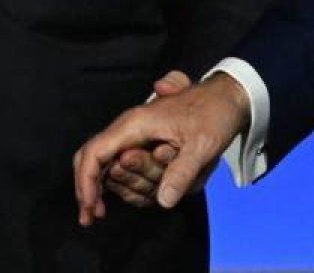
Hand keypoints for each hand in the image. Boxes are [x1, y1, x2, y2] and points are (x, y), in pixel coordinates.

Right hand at [73, 71, 249, 224]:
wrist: (227, 96)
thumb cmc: (214, 114)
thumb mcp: (203, 144)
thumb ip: (181, 171)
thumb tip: (163, 201)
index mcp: (135, 125)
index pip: (94, 153)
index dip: (86, 183)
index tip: (90, 210)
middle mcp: (129, 130)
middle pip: (93, 161)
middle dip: (91, 190)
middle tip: (95, 216)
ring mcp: (136, 137)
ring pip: (114, 170)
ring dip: (131, 186)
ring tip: (164, 184)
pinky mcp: (145, 144)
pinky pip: (130, 170)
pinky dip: (138, 185)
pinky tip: (159, 189)